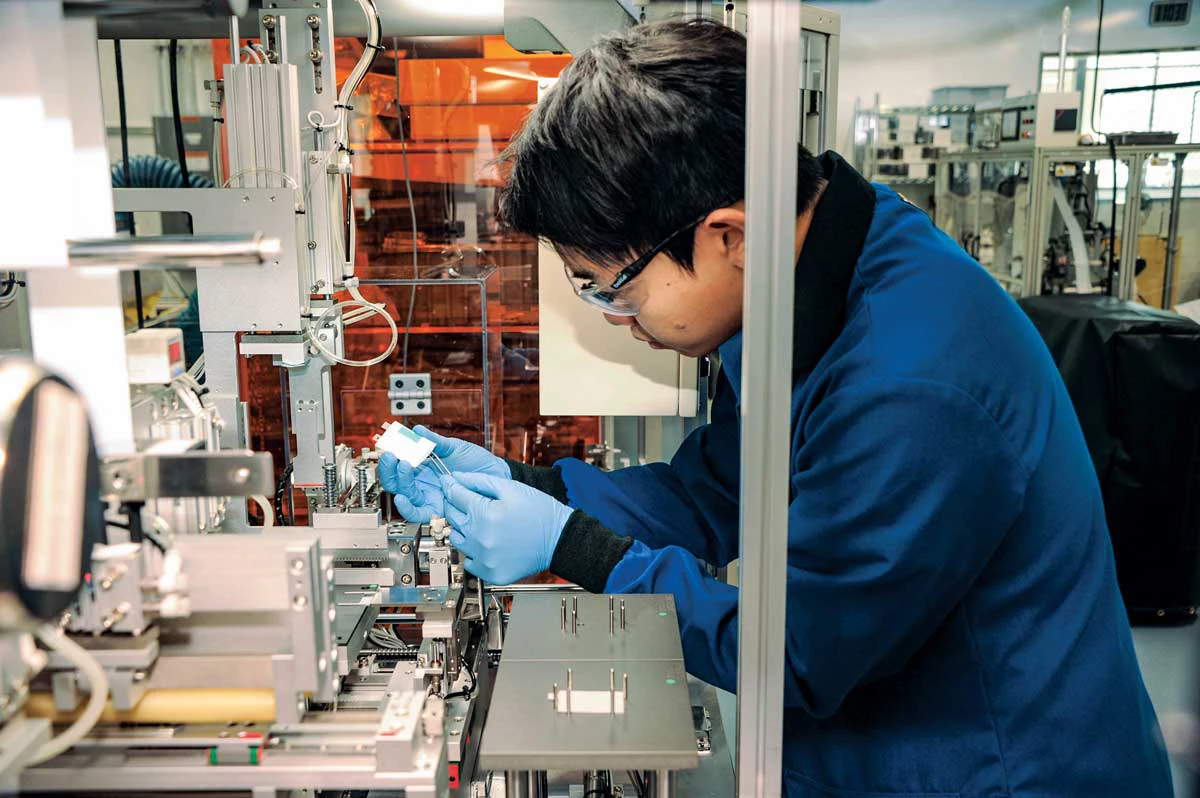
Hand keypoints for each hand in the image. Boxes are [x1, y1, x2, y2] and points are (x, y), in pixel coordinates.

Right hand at [376, 427, 508, 521]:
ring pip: (404, 496)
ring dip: (400, 481)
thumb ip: (434, 441)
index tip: (388, 445)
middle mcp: (422, 484)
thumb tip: (417, 430)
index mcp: (423, 468)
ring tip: (404, 465)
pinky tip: (403, 498)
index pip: (398, 465)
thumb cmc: (477, 463)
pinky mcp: (438, 510)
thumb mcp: (454, 447)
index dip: (390, 457)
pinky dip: (407, 508)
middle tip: (392, 455)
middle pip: (396, 481)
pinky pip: (418, 513)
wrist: (496, 475)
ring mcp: (430, 497)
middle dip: (389, 469)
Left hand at [440, 472, 572, 584]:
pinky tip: (489, 543)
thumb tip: (456, 477)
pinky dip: (474, 552)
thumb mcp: (511, 488)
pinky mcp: (490, 573)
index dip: (450, 486)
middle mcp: (481, 539)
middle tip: (467, 501)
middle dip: (456, 505)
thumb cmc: (539, 512)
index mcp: (485, 514)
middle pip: (452, 517)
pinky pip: (469, 561)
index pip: (455, 496)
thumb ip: (479, 480)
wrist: (559, 539)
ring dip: (464, 529)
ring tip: (481, 524)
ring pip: (457, 539)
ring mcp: (485, 559)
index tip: (449, 482)